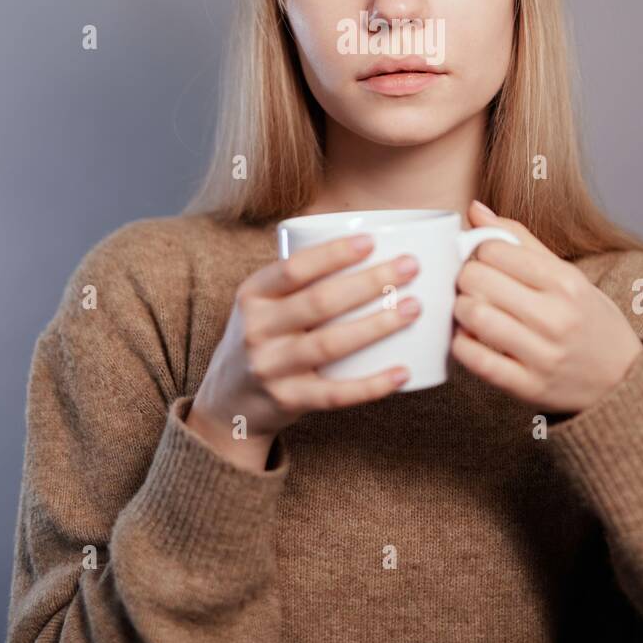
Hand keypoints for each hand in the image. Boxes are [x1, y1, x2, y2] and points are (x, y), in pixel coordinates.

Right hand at [186, 233, 420, 468]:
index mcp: (253, 294)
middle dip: (369, 282)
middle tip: (409, 267)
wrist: (229, 401)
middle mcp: (257, 329)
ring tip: (414, 307)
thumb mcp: (264, 302)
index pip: (294, 268)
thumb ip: (301, 278)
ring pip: (330, 344)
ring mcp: (271, 367)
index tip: (372, 240)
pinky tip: (404, 371)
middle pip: (319, 302)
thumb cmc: (264, 337)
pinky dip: (373, 384)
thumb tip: (371, 241)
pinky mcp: (288, 401)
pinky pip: (336, 393)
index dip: (333, 253)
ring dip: (377, 325)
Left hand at [451, 200, 642, 415]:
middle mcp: (556, 317)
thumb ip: (519, 239)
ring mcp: (543, 355)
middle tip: (471, 284)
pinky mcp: (528, 386)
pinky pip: (477, 360)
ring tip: (470, 309)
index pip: (495, 250)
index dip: (479, 251)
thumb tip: (474, 209)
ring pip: (474, 317)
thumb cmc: (588, 319)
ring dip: (461, 309)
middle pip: (478, 280)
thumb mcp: (567, 274)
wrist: (623, 378)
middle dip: (465, 278)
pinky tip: (470, 338)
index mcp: (565, 282)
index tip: (484, 261)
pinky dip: (463, 345)